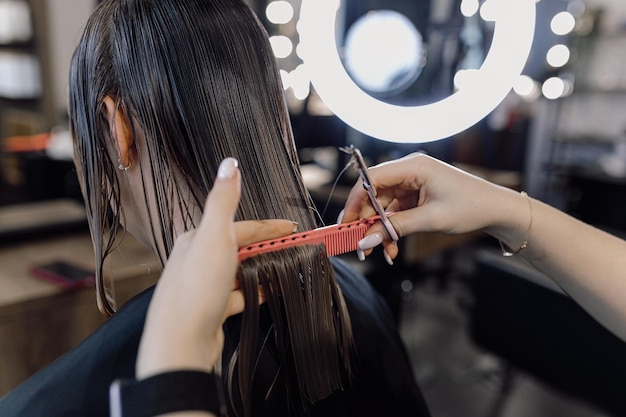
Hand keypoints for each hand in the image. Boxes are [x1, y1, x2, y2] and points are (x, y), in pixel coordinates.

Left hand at [136, 158, 295, 378]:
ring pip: (240, 272)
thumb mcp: (214, 236)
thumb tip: (229, 164)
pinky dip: (256, 292)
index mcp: (196, 239)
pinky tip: (270, 292)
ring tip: (287, 269)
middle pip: (240, 248)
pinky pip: (239, 296)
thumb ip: (223, 200)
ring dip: (263, 269)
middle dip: (268, 247)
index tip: (293, 229)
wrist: (180, 343)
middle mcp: (197, 260)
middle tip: (295, 249)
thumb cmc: (195, 289)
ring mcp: (204, 287)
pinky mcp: (211, 310)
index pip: (240, 227)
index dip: (269, 228)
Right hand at [342, 152, 522, 260]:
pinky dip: (391, 229)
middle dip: (367, 220)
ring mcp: (413, 183)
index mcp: (414, 166)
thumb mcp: (431, 219)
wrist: (497, 210)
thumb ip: (395, 228)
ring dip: (380, 230)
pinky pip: (395, 212)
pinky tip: (392, 247)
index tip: (346, 222)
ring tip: (382, 251)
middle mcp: (410, 171)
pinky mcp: (416, 195)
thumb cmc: (471, 207)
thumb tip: (367, 239)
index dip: (355, 200)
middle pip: (374, 194)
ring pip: (383, 207)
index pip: (372, 178)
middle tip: (361, 243)